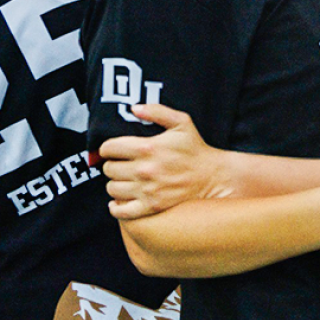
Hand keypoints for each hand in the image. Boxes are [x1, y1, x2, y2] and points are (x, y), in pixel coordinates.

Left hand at [100, 104, 235, 220]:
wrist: (213, 177)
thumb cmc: (195, 149)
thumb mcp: (181, 122)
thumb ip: (157, 111)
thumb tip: (134, 108)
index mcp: (148, 147)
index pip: (109, 148)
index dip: (107, 148)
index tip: (112, 150)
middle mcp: (144, 169)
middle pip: (109, 169)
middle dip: (112, 165)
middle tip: (121, 164)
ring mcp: (147, 190)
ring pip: (112, 188)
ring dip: (115, 183)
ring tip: (124, 180)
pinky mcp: (152, 206)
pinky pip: (122, 211)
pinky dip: (116, 207)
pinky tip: (120, 200)